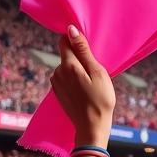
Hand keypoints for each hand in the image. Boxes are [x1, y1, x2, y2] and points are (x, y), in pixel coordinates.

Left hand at [51, 26, 115, 145]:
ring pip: (66, 67)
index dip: (76, 42)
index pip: (64, 41)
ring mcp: (56, 83)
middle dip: (79, 59)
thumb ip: (83, 51)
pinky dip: (74, 81)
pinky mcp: (57, 92)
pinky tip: (84, 91)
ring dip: (77, 71)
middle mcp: (57, 71)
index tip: (88, 51)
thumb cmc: (100, 100)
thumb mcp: (98, 73)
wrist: (92, 127)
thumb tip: (71, 29)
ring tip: (90, 84)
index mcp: (68, 64)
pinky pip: (65, 78)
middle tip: (94, 73)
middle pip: (66, 55)